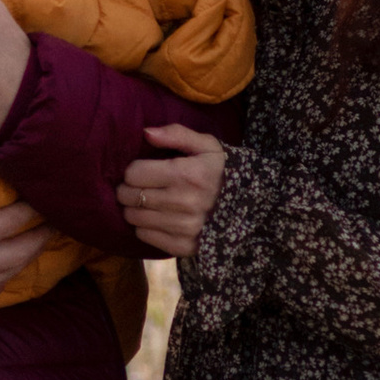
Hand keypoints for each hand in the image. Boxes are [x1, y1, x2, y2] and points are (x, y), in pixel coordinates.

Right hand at [0, 175, 50, 336]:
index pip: (5, 224)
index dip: (29, 211)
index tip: (45, 199)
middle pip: (15, 252)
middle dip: (38, 238)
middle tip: (57, 226)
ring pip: (6, 275)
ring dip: (26, 260)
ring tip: (37, 248)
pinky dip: (5, 283)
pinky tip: (4, 279)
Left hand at [120, 123, 227, 259]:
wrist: (252, 206)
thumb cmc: (223, 171)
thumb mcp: (207, 146)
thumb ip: (176, 134)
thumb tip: (146, 133)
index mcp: (187, 174)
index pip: (134, 174)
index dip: (133, 171)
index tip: (141, 171)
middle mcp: (184, 202)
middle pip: (130, 197)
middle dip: (128, 190)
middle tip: (137, 187)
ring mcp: (184, 227)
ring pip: (134, 218)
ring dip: (134, 209)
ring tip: (146, 202)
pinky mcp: (184, 246)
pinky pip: (145, 236)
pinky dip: (145, 227)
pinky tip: (157, 218)